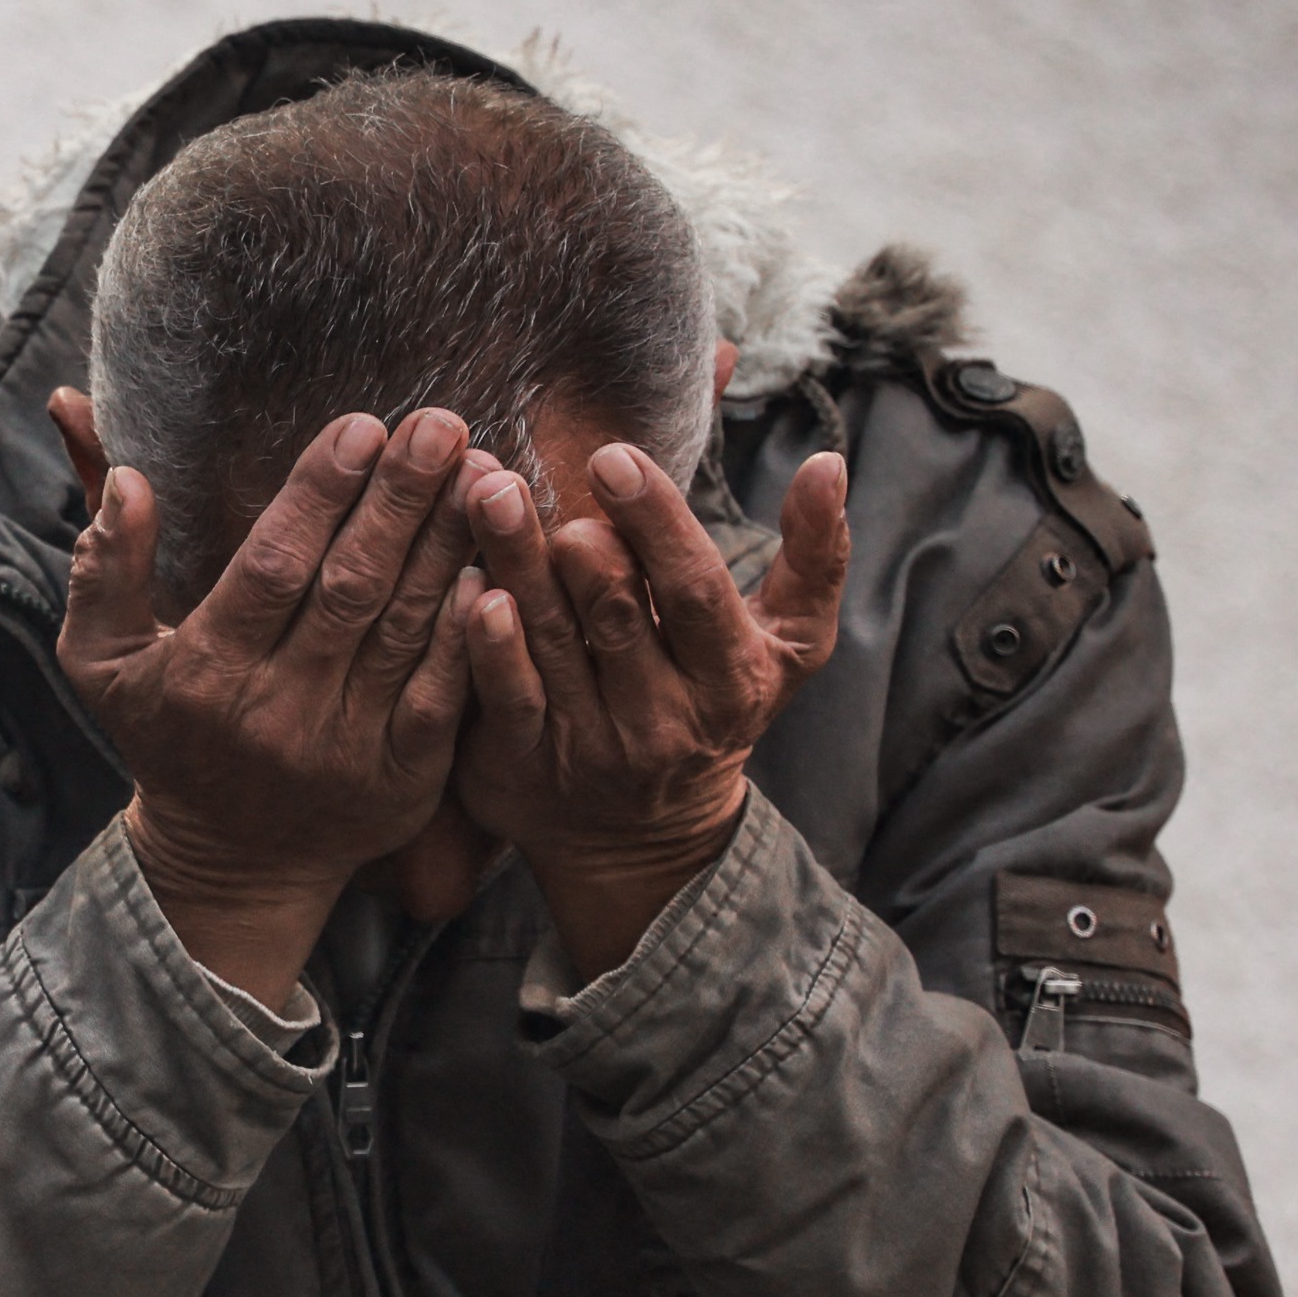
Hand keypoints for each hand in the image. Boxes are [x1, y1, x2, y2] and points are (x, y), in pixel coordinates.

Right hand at [45, 392, 479, 1002]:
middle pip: (350, 587)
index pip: (272, 567)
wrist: (233, 864)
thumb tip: (125, 479)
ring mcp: (345, 747)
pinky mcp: (402, 778)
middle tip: (441, 425)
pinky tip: (494, 566)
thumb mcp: (103, 664)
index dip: (319, 495)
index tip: (362, 426)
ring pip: (405, 629)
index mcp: (206, 672)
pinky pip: (444, 693)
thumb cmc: (170, 739)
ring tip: (481, 471)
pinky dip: (470, 630)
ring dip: (448, 544)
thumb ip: (105, 571)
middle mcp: (276, 711)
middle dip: (400, 500)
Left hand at [451, 440, 850, 973]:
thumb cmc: (716, 708)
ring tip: (488, 496)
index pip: (694, 591)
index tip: (614, 456)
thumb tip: (829, 462)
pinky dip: (485, 644)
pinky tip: (469, 588)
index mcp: (731, 678)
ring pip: (551, 644)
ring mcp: (590, 746)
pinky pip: (503, 697)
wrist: (641, 839)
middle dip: (576, 543)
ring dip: (515, 565)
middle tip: (528, 476)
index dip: (656, 524)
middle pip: (616, 615)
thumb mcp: (786, 648)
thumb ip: (813, 558)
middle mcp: (662, 719)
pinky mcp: (523, 766)